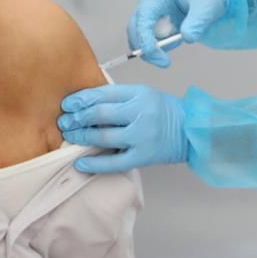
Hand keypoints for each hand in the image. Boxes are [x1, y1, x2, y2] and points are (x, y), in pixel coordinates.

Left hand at [57, 84, 187, 173]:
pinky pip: (114, 162)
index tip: (68, 104)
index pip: (103, 94)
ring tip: (69, 137)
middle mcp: (140, 113)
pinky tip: (80, 162)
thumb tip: (87, 103)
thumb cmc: (167, 112)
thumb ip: (120, 98)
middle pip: (100, 114)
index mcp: (140, 94)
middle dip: (77, 118)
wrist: (192, 131)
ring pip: (104, 136)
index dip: (81, 99)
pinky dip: (95, 163)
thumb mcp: (145, 95)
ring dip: (82, 137)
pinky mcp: (143, 156)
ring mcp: (142, 136)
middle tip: (65, 122)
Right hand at [128, 0, 227, 67]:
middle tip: (164, 63)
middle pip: (135, 26)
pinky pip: (146, 39)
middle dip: (145, 47)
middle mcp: (149, 0)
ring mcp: (147, 11)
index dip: (144, 36)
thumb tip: (187, 38)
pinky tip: (175, 39)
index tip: (153, 53)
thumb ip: (197, 23)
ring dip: (152, 47)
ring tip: (177, 41)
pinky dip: (157, 46)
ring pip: (138, 35)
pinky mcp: (149, 22)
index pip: (144, 15)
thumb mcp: (206, 9)